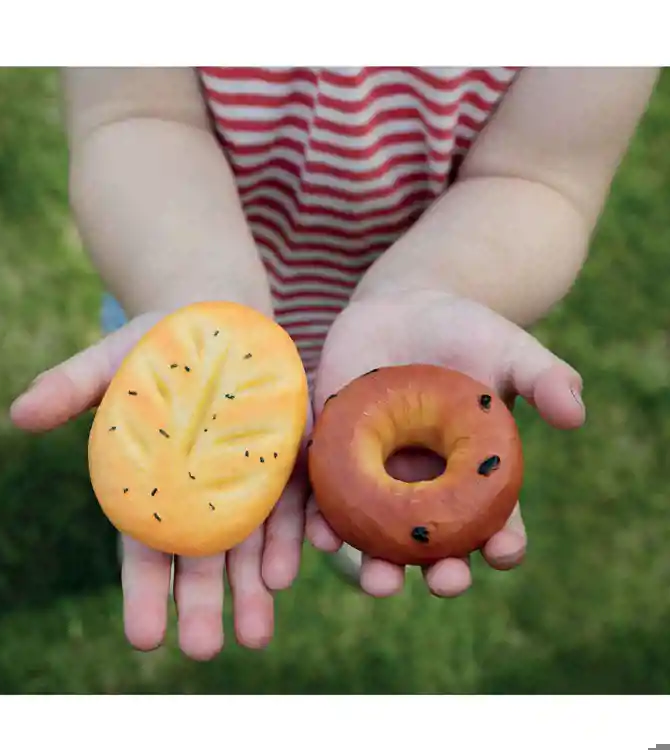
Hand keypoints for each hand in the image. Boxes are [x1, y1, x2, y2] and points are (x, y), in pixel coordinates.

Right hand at [10, 312, 310, 659]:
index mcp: (156, 488)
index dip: (145, 592)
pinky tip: (290, 569)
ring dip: (253, 591)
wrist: (217, 325)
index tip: (144, 636)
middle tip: (206, 647)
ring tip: (255, 634)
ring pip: (252, 547)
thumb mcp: (110, 362)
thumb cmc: (155, 347)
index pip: (148, 550)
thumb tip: (18, 413)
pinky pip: (294, 504)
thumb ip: (71, 387)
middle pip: (204, 560)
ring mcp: (251, 483)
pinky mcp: (289, 460)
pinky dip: (293, 537)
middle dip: (204, 605)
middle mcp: (205, 496)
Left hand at [305, 289, 585, 598]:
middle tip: (443, 581)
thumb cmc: (464, 333)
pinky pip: (328, 496)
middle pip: (435, 544)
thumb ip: (543, 378)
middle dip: (440, 570)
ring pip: (378, 534)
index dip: (503, 543)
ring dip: (376, 563)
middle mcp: (425, 486)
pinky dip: (324, 519)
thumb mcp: (508, 350)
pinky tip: (322, 534)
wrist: (402, 308)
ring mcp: (377, 475)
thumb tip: (574, 414)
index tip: (504, 551)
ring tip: (378, 580)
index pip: (494, 522)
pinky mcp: (336, 455)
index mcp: (473, 475)